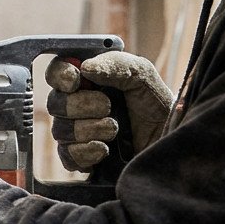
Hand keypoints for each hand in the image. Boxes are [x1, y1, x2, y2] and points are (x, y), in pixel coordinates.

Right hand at [45, 51, 172, 170]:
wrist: (170, 139)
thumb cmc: (155, 104)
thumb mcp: (142, 75)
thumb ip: (116, 65)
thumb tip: (85, 68)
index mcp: (87, 80)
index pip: (57, 72)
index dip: (59, 75)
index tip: (76, 80)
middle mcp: (77, 105)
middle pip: (54, 103)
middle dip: (81, 105)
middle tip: (108, 107)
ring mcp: (77, 133)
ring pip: (60, 130)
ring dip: (89, 129)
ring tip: (114, 129)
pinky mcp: (82, 158)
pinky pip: (67, 156)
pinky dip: (86, 152)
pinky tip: (104, 149)